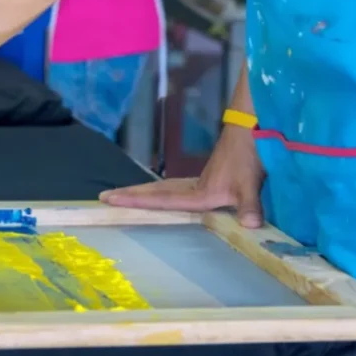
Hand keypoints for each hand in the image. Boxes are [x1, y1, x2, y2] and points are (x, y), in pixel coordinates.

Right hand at [99, 125, 265, 227]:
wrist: (249, 129)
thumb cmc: (248, 156)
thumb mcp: (251, 183)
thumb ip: (250, 205)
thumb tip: (250, 226)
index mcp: (200, 193)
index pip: (162, 199)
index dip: (137, 201)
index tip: (112, 199)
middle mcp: (194, 187)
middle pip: (156, 192)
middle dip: (131, 195)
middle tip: (104, 197)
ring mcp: (199, 182)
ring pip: (164, 189)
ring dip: (142, 192)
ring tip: (122, 196)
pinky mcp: (206, 179)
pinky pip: (176, 188)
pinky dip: (160, 192)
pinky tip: (160, 195)